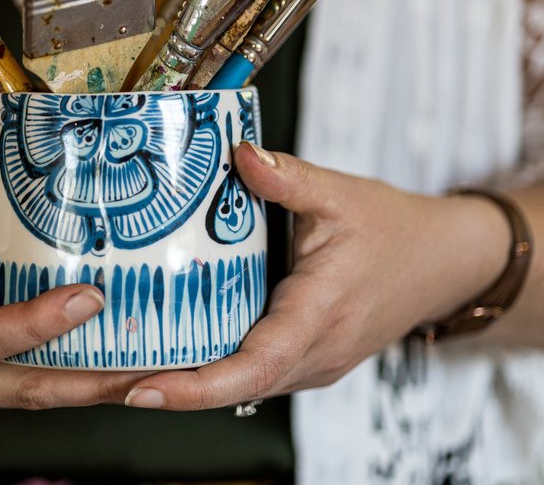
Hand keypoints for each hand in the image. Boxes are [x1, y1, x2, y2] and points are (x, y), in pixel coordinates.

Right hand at [0, 67, 140, 405]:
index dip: (34, 323)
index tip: (90, 297)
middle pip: (23, 389)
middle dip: (89, 382)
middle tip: (153, 366)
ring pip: (32, 396)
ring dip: (90, 386)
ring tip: (155, 372)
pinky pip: (26, 386)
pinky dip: (71, 376)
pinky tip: (117, 360)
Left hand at [124, 141, 507, 409]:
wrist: (442, 263)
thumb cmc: (394, 231)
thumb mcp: (341, 195)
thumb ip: (288, 178)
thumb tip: (239, 153)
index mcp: (320, 315)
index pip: (253, 366)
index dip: (196, 387)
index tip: (143, 391)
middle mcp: (316, 353)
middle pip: (234, 386)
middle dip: (169, 387)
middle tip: (101, 378)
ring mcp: (313, 364)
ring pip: (242, 385)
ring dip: (186, 383)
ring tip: (122, 368)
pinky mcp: (308, 359)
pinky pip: (255, 373)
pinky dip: (213, 370)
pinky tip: (172, 349)